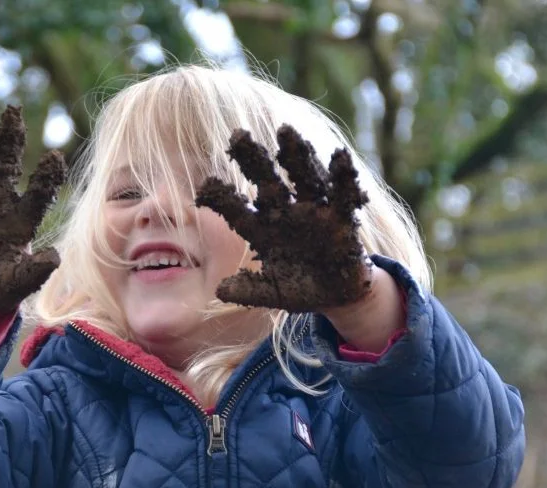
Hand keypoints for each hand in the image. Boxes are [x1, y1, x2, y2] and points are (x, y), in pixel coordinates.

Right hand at [0, 104, 65, 313]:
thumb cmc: (2, 287)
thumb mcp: (19, 282)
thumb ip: (35, 270)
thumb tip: (55, 257)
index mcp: (21, 217)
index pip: (38, 190)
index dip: (46, 174)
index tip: (55, 155)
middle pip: (4, 164)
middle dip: (8, 139)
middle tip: (11, 111)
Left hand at [195, 125, 371, 312]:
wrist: (337, 296)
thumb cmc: (300, 288)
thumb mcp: (273, 292)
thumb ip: (249, 290)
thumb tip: (220, 292)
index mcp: (263, 228)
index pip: (237, 209)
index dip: (222, 198)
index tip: (203, 186)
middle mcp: (286, 212)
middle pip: (267, 181)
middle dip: (254, 160)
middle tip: (238, 137)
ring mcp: (315, 211)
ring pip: (303, 178)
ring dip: (295, 156)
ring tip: (286, 132)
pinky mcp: (343, 217)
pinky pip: (342, 194)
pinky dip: (342, 176)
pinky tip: (340, 156)